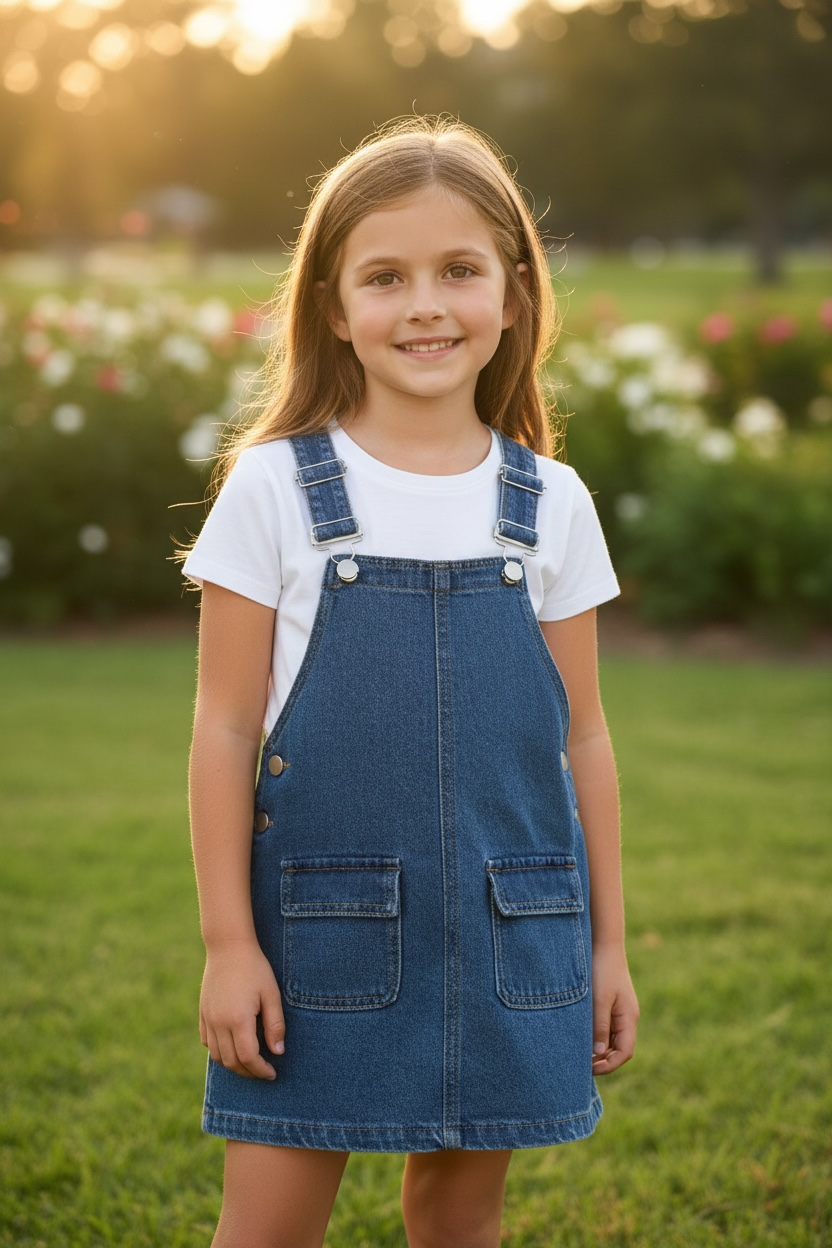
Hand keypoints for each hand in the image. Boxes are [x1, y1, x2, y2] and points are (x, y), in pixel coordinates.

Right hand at [199, 940, 284, 1079]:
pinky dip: (219, 1051)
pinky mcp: (202, 1013)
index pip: (248, 1057)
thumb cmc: (254, 968)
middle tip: (263, 1071)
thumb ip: (275, 1025)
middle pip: (231, 1061)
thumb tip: (278, 1052)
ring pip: (217, 1055)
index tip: (273, 1073)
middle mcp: (219, 1023)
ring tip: (250, 1062)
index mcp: (238, 1019)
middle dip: (248, 1072)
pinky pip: (207, 1041)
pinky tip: (233, 1046)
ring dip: (233, 1064)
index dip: (260, 1070)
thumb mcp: (271, 994)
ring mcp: (208, 1018)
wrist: (228, 947)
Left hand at [590, 945, 638, 1075]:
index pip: (625, 1052)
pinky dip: (596, 1035)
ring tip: (579, 1053)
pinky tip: (581, 1036)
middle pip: (619, 1049)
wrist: (604, 944)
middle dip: (603, 1060)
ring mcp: (620, 1011)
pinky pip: (607, 1027)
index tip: (590, 1069)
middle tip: (581, 1065)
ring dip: (599, 1049)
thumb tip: (599, 1054)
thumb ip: (600, 1027)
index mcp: (629, 1018)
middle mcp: (627, 1017)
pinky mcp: (611, 1004)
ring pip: (612, 1039)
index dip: (609, 1065)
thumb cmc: (602, 971)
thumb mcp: (599, 1000)